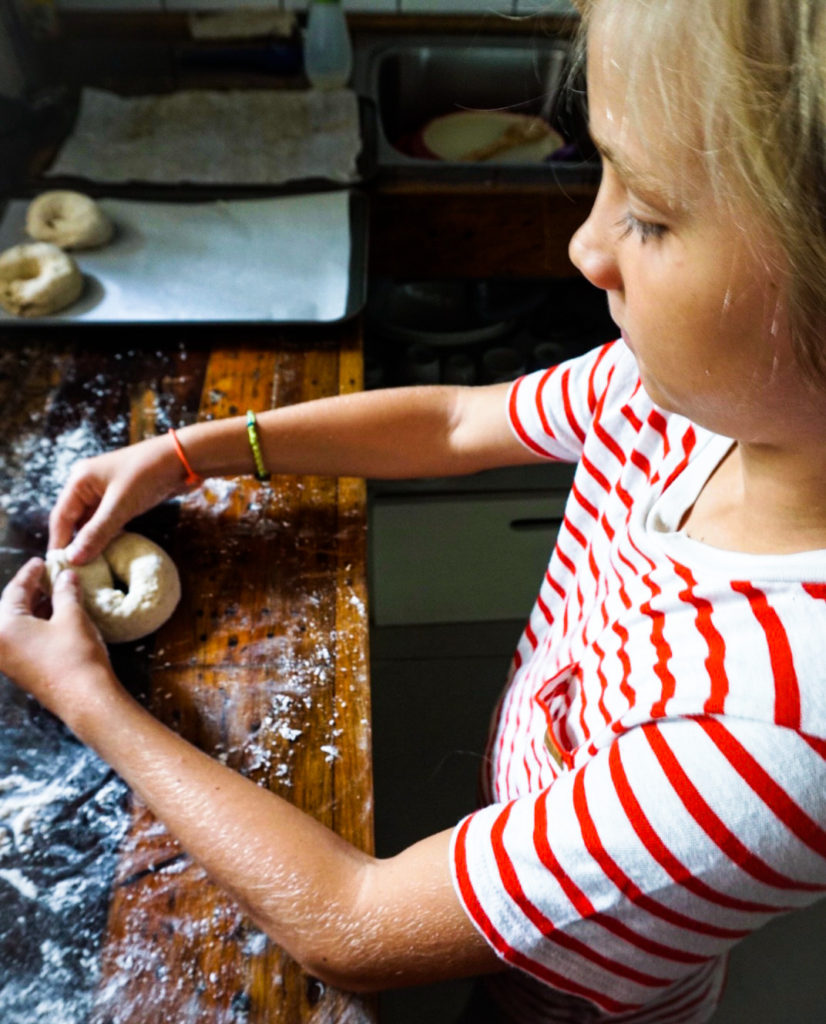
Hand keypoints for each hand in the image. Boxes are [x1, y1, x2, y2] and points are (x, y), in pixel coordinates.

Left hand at [0, 558, 116, 726]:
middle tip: (50, 576)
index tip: (41, 561)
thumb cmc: (76, 656)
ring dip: (35, 608)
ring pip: (16, 624)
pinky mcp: (19, 670)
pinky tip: (55, 618)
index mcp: (4, 626)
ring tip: (57, 595)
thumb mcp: (72, 617)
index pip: (15, 590)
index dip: (31, 573)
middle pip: (11, 607)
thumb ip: (66, 592)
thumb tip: (66, 575)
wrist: (84, 700)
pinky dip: (35, 625)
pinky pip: (21, 639)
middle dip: (31, 591)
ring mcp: (7, 660)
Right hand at [48, 433, 186, 564]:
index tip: (58, 567)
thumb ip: (97, 532)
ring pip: (92, 521)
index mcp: (80, 480)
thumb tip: (74, 558)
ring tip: (91, 566)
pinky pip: (108, 520)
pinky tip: (109, 551)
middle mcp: (88, 485)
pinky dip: (107, 534)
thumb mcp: (121, 505)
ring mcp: (106, 491)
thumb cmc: (148, 474)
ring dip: (92, 540)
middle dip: (75, 543)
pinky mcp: (123, 497)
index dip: (59, 542)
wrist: (183, 459)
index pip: (61, 517)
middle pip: (74, 520)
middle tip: (75, 571)